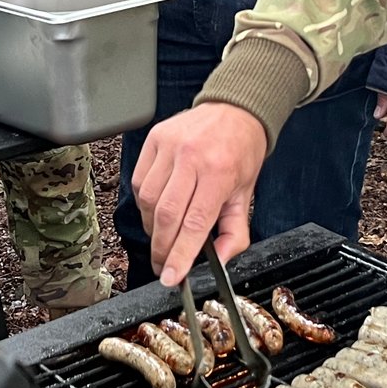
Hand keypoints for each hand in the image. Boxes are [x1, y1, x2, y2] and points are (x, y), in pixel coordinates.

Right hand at [134, 102, 268, 285]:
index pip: (194, 223)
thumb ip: (235, 233)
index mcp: (219, 172)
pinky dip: (144, 203)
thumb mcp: (247, 195)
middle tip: (164, 264)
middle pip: (166, 215)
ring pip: (148, 200)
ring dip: (152, 227)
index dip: (179, 255)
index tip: (170, 277)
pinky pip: (139, 181)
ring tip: (164, 234)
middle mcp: (192, 156)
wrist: (235, 110)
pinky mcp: (154, 138)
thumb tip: (219, 261)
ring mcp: (169, 145)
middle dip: (162, 248)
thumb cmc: (241, 152)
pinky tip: (157, 208)